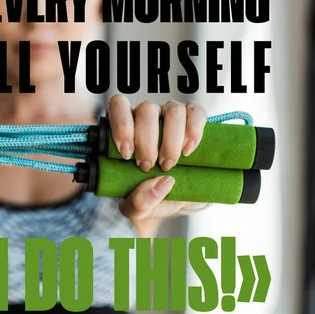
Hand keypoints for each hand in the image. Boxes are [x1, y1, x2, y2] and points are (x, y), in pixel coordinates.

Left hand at [106, 95, 206, 236]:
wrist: (178, 197)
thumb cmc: (151, 196)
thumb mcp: (138, 208)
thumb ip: (138, 202)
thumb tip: (159, 184)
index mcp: (125, 129)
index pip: (118, 105)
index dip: (121, 126)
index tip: (127, 155)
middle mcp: (146, 117)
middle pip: (146, 110)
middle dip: (148, 142)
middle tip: (148, 166)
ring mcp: (170, 115)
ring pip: (173, 111)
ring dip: (171, 140)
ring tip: (169, 164)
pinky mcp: (193, 119)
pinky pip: (196, 112)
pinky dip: (194, 131)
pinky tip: (188, 151)